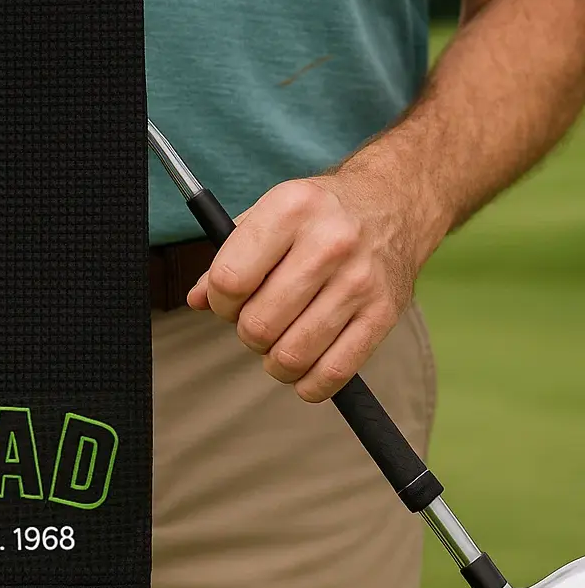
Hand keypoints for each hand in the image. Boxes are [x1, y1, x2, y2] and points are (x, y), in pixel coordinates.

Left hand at [186, 170, 422, 402]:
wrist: (392, 204)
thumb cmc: (318, 215)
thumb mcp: (268, 214)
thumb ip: (226, 257)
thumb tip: (195, 300)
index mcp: (291, 209)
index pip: (230, 280)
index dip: (218, 301)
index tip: (226, 300)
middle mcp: (329, 242)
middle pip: (259, 323)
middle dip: (246, 332)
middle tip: (256, 320)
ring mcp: (360, 280)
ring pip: (292, 354)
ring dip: (274, 361)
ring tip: (278, 342)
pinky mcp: (384, 312)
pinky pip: (335, 371)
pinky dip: (309, 383)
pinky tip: (303, 368)